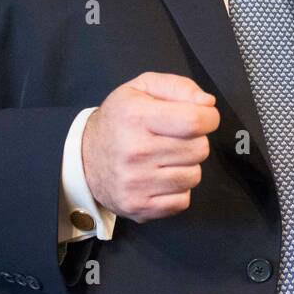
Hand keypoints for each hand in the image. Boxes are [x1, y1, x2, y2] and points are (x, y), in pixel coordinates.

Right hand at [81, 72, 219, 222]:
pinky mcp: (137, 207)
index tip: (204, 118)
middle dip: (195, 141)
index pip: (194, 121)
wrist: (83, 157)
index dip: (209, 118)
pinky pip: (182, 201)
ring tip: (166, 158)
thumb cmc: (120, 119)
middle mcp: (134, 151)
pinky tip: (161, 178)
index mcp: (136, 116)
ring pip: (194, 176)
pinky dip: (177, 190)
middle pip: (199, 149)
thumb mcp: (142, 88)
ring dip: (187, 166)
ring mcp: (135, 183)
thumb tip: (207, 103)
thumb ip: (179, 87)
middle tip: (176, 138)